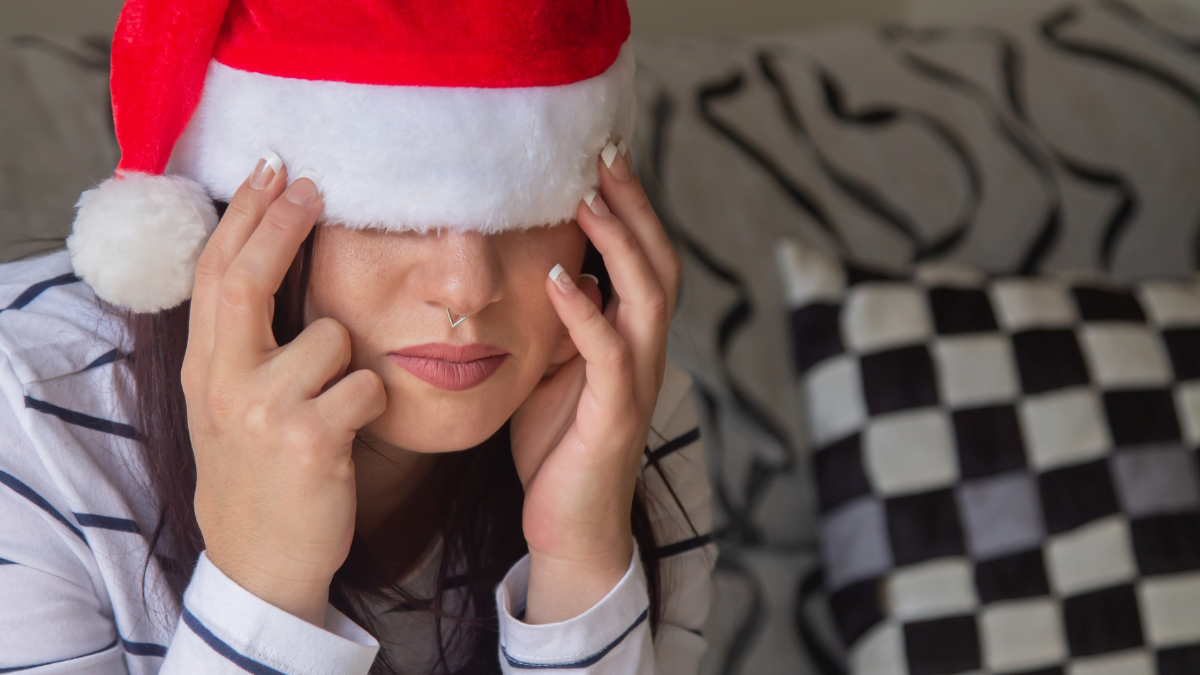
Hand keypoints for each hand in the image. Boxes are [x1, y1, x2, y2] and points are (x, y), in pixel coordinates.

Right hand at [181, 157, 386, 624]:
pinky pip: (368, 386)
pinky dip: (374, 400)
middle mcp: (224, 383)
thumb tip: (268, 265)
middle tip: (313, 183)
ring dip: (352, 360)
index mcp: (205, 370)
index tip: (270, 169)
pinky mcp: (312, 440)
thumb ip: (244, 343)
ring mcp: (265, 411)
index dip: (242, 216)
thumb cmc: (260, 474)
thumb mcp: (231, 405)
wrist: (263, 563)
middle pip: (249, 279)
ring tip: (337, 406)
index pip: (214, 274)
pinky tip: (354, 432)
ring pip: (334, 338)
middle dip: (281, 223)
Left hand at [510, 142, 681, 623]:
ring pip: (647, 298)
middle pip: (659, 263)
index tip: (601, 156)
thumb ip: (565, 323)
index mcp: (631, 337)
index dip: (631, 207)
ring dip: (619, 244)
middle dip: (634, 206)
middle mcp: (645, 352)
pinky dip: (586, 313)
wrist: (571, 524)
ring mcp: (635, 382)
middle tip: (604, 153)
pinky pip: (608, 354)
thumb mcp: (557, 368)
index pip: (645, 258)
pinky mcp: (613, 415)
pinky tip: (560, 282)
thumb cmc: (560, 443)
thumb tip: (559, 272)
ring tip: (586, 199)